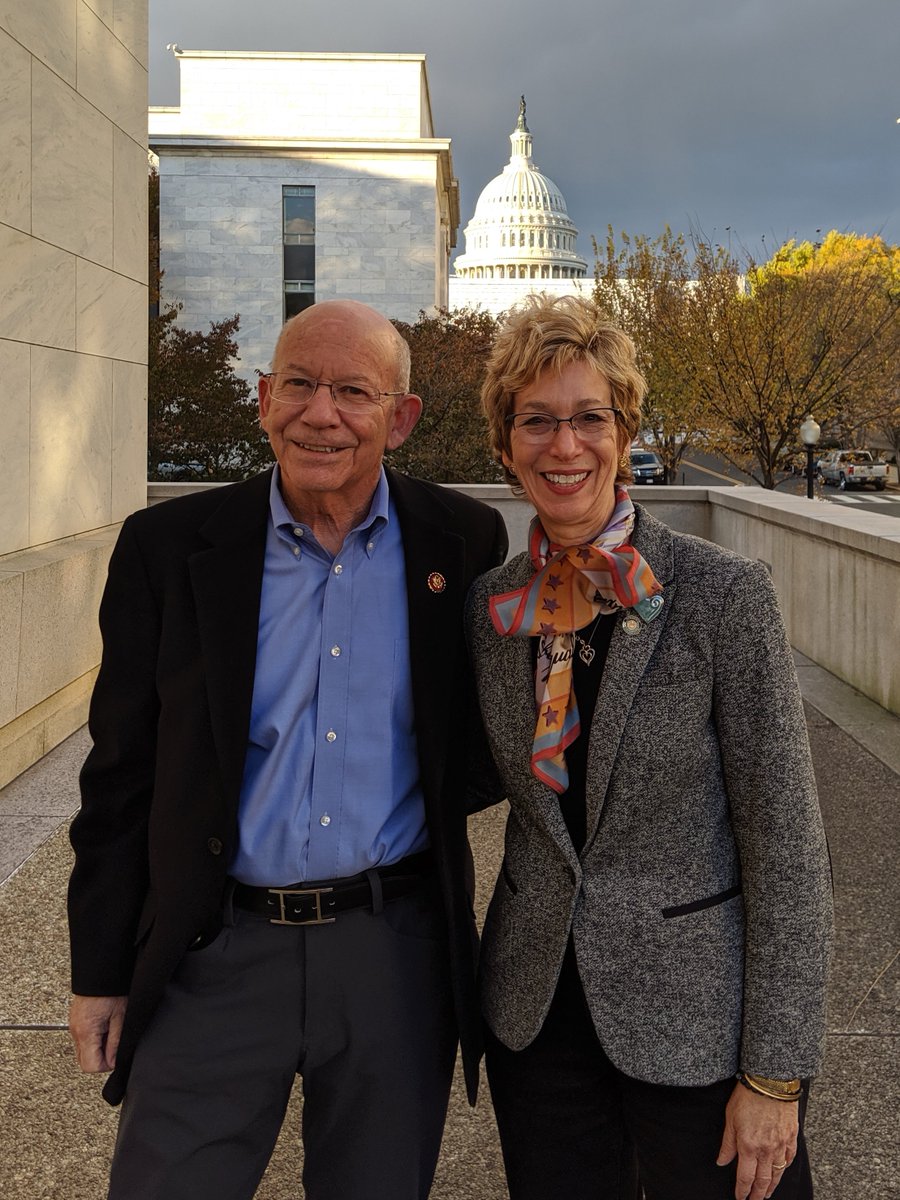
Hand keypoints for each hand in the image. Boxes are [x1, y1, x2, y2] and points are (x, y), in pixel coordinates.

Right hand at [69, 994, 127, 1072]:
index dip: (106, 1065)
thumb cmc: (111, 991)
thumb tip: (113, 1061)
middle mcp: (76, 1031)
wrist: (101, 972)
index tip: (116, 1055)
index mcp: (86, 1032)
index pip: (90, 1066)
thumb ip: (116, 1043)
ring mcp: (73, 1026)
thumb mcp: (120, 1018)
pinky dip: (93, 1039)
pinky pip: (82, 1039)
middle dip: (100, 1058)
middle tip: (113, 1042)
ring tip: (109, 1031)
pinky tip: (104, 1027)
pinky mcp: (75, 1021)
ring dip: (97, 1048)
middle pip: (84, 1061)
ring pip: (82, 1051)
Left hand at [717, 1082, 798, 1199]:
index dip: (742, 1191)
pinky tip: (781, 1171)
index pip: (745, 1177)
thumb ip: (727, 1144)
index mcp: (749, 1146)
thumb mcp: (730, 1119)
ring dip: (772, 1186)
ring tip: (767, 1194)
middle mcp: (766, 1150)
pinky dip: (785, 1168)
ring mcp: (781, 1145)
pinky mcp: (792, 1137)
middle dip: (758, 1195)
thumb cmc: (748, 1096)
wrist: (770, 1082)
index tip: (740, 1197)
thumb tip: (721, 1161)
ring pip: (777, 1173)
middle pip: (763, 1181)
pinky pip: (789, 1159)